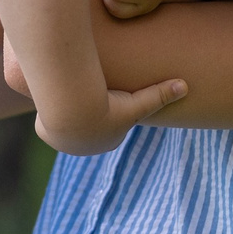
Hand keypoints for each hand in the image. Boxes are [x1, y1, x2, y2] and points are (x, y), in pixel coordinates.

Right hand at [33, 75, 188, 156]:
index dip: (111, 110)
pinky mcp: (46, 133)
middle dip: (89, 113)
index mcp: (107, 141)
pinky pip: (49, 122)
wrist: (73, 108)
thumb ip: (161, 94)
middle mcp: (85, 147)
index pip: (111, 126)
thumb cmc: (108, 106)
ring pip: (67, 124)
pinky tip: (54, 102)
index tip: (111, 97)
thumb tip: (186, 86)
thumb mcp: (138, 101)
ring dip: (69, 114)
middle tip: (91, 94)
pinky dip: (51, 113)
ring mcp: (65, 143)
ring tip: (71, 96)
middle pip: (88, 126)